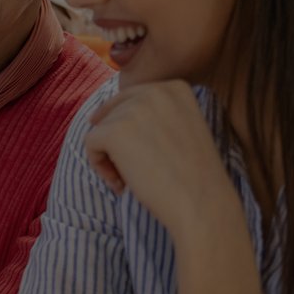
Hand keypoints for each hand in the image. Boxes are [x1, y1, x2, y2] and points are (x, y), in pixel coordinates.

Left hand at [84, 80, 241, 239]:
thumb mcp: (184, 129)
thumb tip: (106, 114)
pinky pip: (90, 143)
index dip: (132, 131)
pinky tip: (121, 184)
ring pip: (102, 128)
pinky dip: (99, 166)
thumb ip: (156, 115)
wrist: (203, 204)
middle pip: (115, 112)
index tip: (147, 155)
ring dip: (110, 158)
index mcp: (176, 88)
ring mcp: (134, 108)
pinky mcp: (115, 131)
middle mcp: (155, 91)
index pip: (133, 100)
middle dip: (118, 143)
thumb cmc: (194, 177)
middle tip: (135, 171)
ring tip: (130, 181)